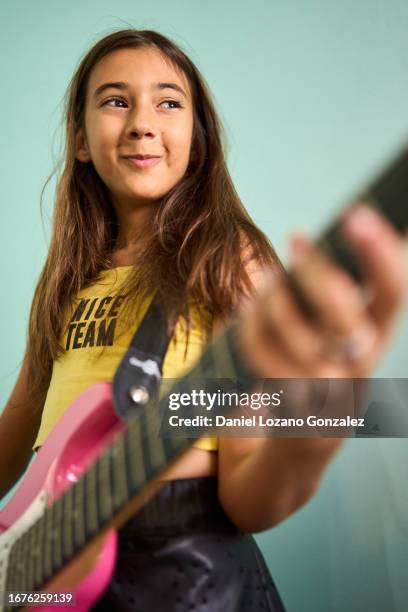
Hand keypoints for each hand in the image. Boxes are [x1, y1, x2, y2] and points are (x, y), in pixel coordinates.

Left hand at [238, 204, 406, 380]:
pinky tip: (248, 306)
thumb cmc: (326, 355)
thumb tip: (343, 227)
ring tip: (267, 277)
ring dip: (277, 298)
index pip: (392, 290)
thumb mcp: (347, 324)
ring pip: (299, 338)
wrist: (309, 427)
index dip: (379, 253)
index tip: (354, 214)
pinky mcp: (290, 396)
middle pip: (343, 316)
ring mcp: (324, 383)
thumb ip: (347, 283)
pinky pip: (264, 354)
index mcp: (379, 330)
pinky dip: (251, 324)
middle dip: (317, 272)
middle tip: (295, 237)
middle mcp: (358, 360)